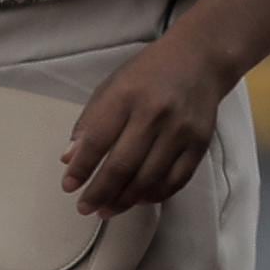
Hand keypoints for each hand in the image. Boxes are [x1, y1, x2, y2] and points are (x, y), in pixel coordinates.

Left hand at [62, 29, 225, 214]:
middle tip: (85, 207)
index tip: (69, 186)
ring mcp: (180, 131)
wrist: (200, 60)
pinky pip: (176, 180)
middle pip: (123, 165)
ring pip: (149, 179)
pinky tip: (139, 199)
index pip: (98, 140)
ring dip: (125, 200)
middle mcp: (154, 113)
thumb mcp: (112, 85)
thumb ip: (91, 121)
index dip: (81, 168)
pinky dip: (155, 195)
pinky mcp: (200, 143)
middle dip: (100, 192)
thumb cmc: (149, 72)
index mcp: (126, 95)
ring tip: (108, 210)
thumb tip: (70, 159)